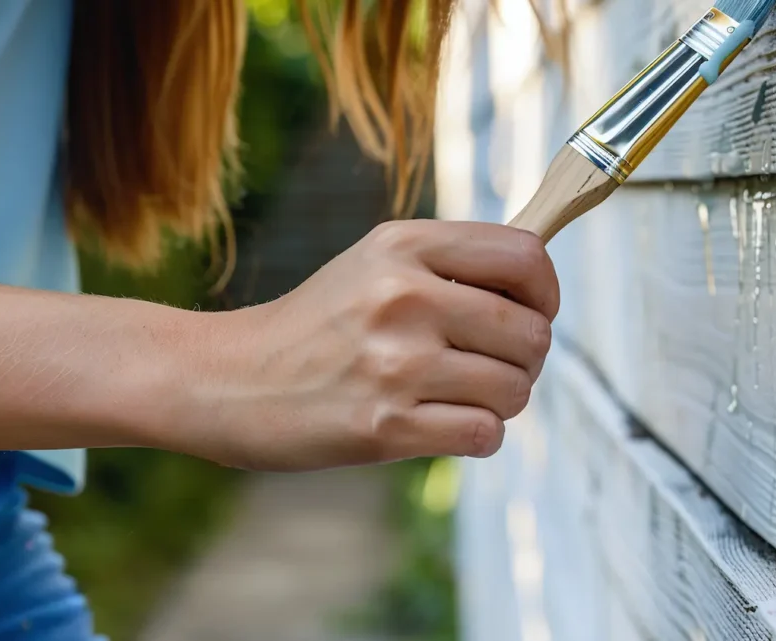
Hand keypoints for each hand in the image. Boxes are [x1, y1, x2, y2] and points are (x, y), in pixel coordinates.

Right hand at [188, 219, 559, 470]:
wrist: (228, 379)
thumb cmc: (319, 324)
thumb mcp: (377, 264)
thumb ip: (454, 263)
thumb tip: (541, 281)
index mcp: (405, 246)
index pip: (526, 257)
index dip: (547, 293)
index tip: (533, 313)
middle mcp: (403, 296)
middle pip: (531, 333)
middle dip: (526, 359)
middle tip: (491, 366)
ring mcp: (394, 362)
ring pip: (515, 389)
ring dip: (501, 402)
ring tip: (461, 396)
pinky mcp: (384, 425)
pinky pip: (484, 434)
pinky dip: (478, 436)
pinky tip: (445, 425)